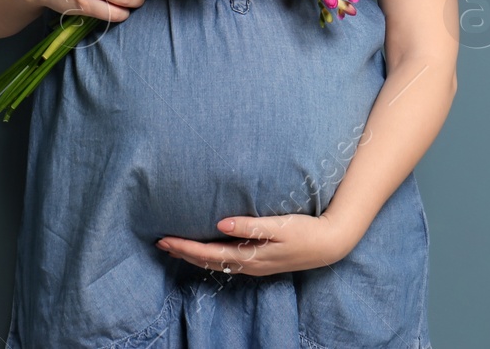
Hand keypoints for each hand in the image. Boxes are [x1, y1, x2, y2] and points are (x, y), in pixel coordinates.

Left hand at [156, 212, 359, 276]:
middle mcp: (248, 264)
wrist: (328, 245)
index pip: (208, 254)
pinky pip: (226, 261)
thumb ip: (250, 225)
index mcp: (249, 256)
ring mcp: (253, 265)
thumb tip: (221, 224)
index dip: (185, 247)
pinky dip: (209, 256)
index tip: (165, 240)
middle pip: (207, 262)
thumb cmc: (305, 231)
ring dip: (194, 256)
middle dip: (183, 252)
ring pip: (215, 264)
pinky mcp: (259, 261)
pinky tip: (206, 248)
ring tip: (177, 246)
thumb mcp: (279, 225)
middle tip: (161, 242)